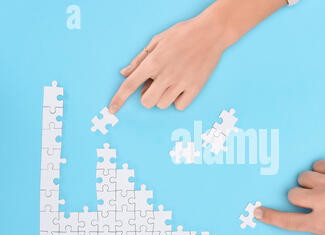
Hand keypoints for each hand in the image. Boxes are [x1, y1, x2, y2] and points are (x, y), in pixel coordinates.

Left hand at [109, 14, 227, 112]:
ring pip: (162, 104)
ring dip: (163, 97)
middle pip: (146, 102)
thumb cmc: (183, 34)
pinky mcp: (195, 88)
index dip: (119, 99)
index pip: (130, 85)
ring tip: (172, 82)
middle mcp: (166, 75)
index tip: (112, 109)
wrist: (211, 33)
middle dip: (147, 96)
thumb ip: (139, 59)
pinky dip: (178, 101)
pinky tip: (182, 88)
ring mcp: (181, 83)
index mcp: (154, 62)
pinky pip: (179, 106)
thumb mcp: (157, 41)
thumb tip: (125, 73)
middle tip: (155, 85)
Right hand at [255, 160, 324, 234]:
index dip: (269, 216)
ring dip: (310, 184)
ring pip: (303, 177)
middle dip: (299, 198)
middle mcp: (322, 201)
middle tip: (316, 202)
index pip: (287, 220)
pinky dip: (321, 171)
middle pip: (292, 194)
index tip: (257, 211)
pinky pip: (317, 165)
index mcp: (321, 222)